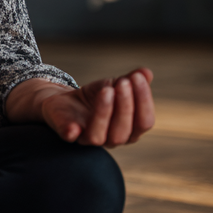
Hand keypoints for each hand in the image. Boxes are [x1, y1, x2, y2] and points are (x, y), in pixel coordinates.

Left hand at [6, 69, 154, 146]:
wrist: (66, 100)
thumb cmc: (95, 97)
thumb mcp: (113, 85)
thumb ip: (131, 81)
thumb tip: (146, 72)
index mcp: (130, 130)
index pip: (144, 122)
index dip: (144, 101)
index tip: (137, 78)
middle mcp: (112, 139)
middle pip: (124, 131)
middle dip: (125, 105)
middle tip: (122, 82)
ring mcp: (89, 139)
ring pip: (100, 136)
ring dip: (105, 112)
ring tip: (106, 90)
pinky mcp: (68, 135)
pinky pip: (70, 137)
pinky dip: (73, 132)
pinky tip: (75, 126)